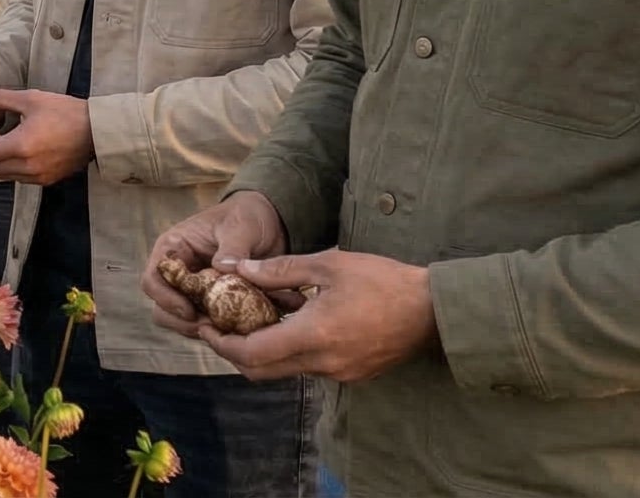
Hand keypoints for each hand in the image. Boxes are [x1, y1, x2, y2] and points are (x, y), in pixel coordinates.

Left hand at [0, 89, 92, 185]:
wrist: (98, 131)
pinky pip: (16, 177)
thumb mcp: (30, 99)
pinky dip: (6, 167)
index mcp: (21, 146)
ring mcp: (37, 177)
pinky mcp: (46, 180)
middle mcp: (27, 167)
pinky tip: (8, 150)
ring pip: (0, 175)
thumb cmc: (66, 111)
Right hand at [143, 192, 288, 338]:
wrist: (269, 223)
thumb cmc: (246, 216)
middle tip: (211, 326)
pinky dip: (217, 330)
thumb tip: (222, 268)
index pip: (153, 280)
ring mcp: (194, 290)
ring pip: (181, 321)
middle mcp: (178, 272)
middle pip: (162, 308)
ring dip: (199, 329)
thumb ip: (232, 247)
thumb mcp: (241, 226)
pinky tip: (236, 328)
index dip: (166, 299)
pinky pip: (205, 324)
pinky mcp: (211, 303)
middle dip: (182, 321)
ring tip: (225, 328)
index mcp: (174, 249)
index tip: (190, 311)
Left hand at [201, 249, 437, 383]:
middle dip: (235, 352)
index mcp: (314, 336)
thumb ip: (279, 270)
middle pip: (262, 371)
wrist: (434, 311)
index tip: (206, 328)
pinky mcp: (351, 374)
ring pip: (285, 370)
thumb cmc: (383, 281)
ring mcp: (339, 373)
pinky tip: (292, 325)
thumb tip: (237, 267)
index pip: (252, 354)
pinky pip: (309, 368)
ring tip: (254, 320)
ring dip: (264, 351)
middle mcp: (323, 363)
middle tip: (221, 327)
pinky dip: (290, 351)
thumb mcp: (328, 265)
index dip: (222, 345)